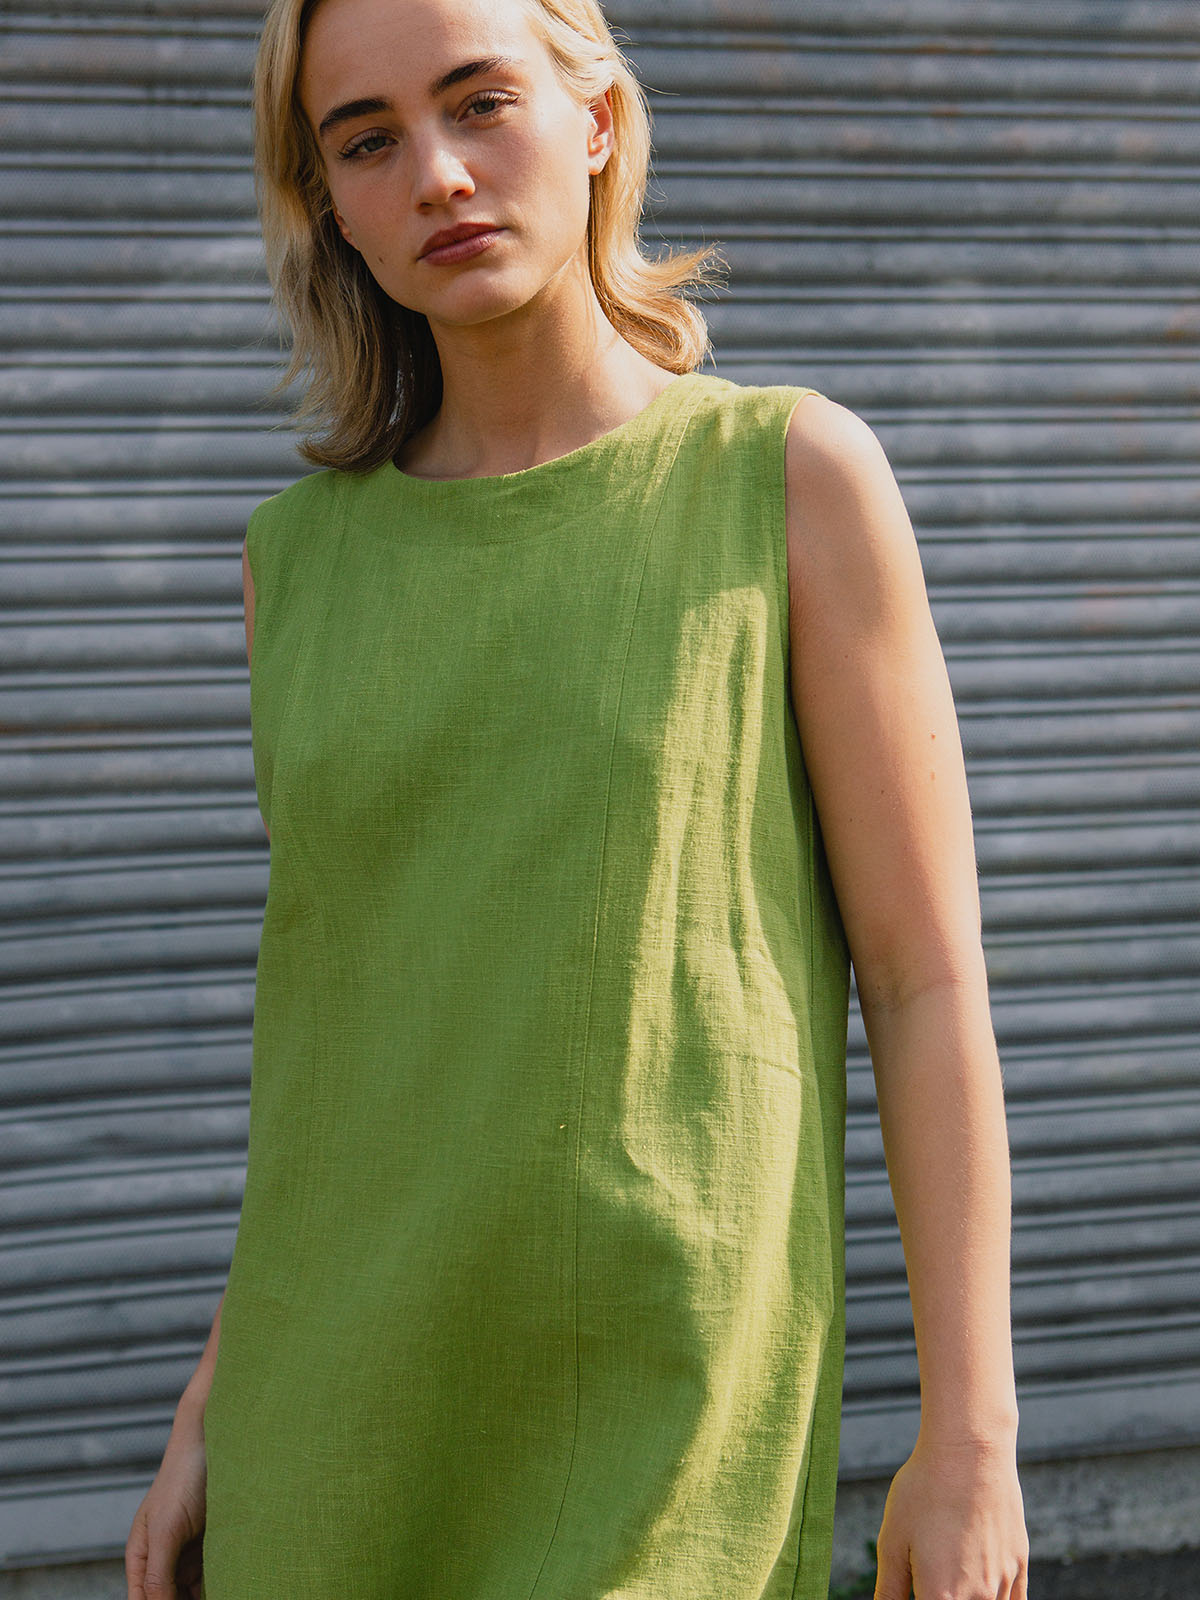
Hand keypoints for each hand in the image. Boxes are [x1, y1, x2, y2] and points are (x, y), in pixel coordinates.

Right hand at [125, 1398, 207, 1599]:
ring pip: (191, 1592)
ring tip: (227, 1594)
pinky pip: (213, 1576)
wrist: (216, 1440)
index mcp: (142, 1556)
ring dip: (207, 1595)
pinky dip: (221, 1585)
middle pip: (168, 1598)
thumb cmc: (183, 1479)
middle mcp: (163, 1558)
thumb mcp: (167, 1529)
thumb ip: (158, 1572)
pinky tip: (234, 1588)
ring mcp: (188, 1552)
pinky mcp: (213, 1544)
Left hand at [873, 1433, 1028, 1599]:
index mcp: (941, 1598)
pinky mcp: (1019, 1564)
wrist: (969, 1451)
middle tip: (929, 1575)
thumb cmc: (924, 1492)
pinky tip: (982, 1589)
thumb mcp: (892, 1540)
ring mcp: (1002, 1583)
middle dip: (941, 1597)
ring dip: (969, 1598)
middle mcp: (978, 1599)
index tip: (917, 1588)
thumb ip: (890, 1591)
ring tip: (950, 1565)